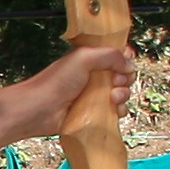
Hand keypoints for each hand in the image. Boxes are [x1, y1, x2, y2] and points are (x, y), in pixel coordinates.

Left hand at [0, 39, 139, 146]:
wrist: (39, 110)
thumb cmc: (55, 82)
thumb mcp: (84, 58)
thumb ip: (109, 55)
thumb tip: (130, 64)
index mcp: (90, 59)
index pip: (116, 55)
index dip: (124, 58)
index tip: (125, 62)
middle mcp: (93, 76)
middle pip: (123, 74)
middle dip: (125, 78)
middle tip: (116, 81)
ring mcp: (94, 95)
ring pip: (122, 93)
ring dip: (123, 94)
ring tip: (112, 97)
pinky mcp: (94, 113)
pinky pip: (115, 111)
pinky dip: (119, 110)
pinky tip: (112, 109)